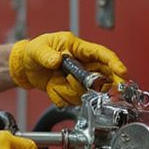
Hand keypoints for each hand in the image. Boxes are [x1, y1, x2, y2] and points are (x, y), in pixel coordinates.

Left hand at [9, 31, 126, 106]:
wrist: (26, 66)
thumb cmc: (35, 51)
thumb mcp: (39, 49)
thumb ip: (47, 55)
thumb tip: (57, 60)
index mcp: (78, 48)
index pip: (102, 54)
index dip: (114, 63)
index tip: (122, 73)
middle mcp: (83, 64)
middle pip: (104, 75)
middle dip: (104, 85)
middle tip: (102, 91)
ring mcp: (79, 78)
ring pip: (88, 91)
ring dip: (71, 91)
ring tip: (55, 82)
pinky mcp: (73, 90)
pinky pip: (73, 100)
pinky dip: (61, 97)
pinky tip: (52, 88)